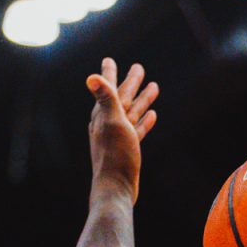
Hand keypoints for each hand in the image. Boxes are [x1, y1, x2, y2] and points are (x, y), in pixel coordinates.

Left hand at [86, 58, 158, 203]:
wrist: (116, 187)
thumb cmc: (114, 155)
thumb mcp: (112, 122)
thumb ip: (105, 98)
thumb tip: (91, 77)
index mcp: (103, 115)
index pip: (108, 88)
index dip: (109, 73)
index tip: (109, 59)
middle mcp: (108, 123)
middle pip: (122, 97)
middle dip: (131, 82)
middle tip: (139, 68)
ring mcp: (119, 136)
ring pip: (132, 112)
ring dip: (142, 99)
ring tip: (154, 86)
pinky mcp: (128, 149)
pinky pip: (137, 129)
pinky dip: (144, 120)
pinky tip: (152, 115)